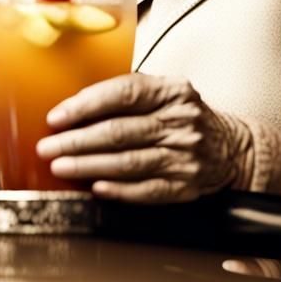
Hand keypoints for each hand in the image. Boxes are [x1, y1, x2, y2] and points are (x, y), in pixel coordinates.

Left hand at [35, 73, 243, 202]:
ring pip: (128, 162)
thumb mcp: (162, 93)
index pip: (123, 93)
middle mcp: (180, 122)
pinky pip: (147, 190)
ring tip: (60, 166)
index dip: (85, 106)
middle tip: (48, 146)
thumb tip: (72, 105)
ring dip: (88, 166)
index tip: (56, 117)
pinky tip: (96, 187)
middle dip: (77, 140)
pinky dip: (119, 190)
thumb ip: (125, 94)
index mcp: (171, 91)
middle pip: (119, 131)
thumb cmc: (181, 116)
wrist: (232, 148)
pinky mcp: (186, 185)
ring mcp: (185, 156)